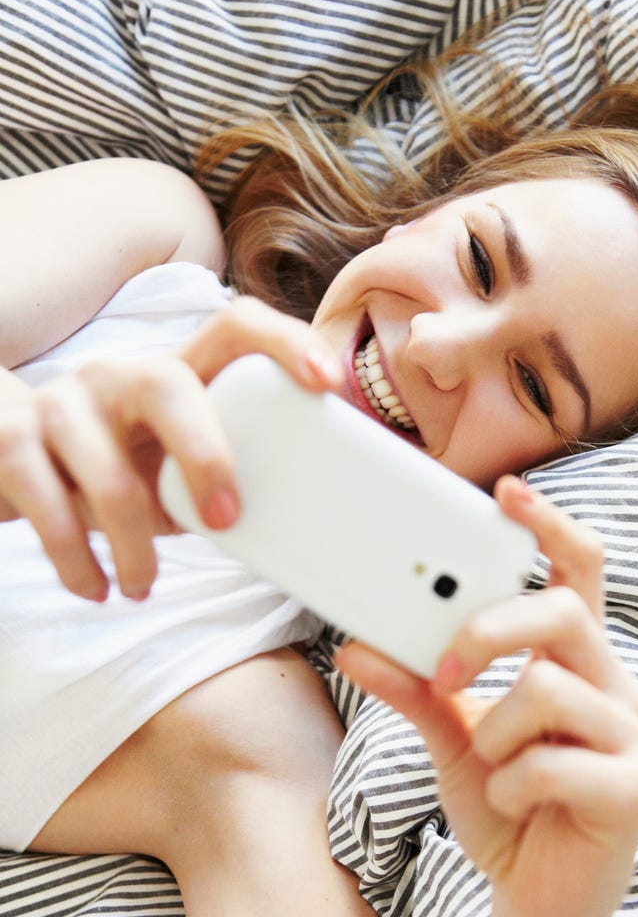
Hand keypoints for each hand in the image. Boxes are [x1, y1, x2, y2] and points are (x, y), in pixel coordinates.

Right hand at [0, 296, 339, 600]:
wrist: (6, 462)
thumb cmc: (117, 472)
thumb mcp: (169, 468)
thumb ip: (220, 478)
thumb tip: (305, 534)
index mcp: (174, 375)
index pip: (233, 328)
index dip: (283, 341)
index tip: (326, 381)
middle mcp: (117, 376)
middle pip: (168, 385)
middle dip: (205, 455)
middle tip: (226, 521)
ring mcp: (61, 404)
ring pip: (108, 474)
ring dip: (132, 544)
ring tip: (141, 588)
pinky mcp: (10, 442)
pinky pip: (48, 508)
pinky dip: (77, 562)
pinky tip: (95, 588)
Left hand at [335, 477, 637, 916]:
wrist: (536, 903)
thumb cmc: (507, 809)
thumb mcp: (450, 742)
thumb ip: (415, 692)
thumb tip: (356, 647)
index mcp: (578, 661)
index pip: (580, 571)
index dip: (550, 526)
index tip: (507, 493)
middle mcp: (615, 686)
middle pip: (561, 615)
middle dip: (489, 633)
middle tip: (446, 675)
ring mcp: (633, 738)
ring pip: (549, 690)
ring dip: (494, 734)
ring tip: (493, 769)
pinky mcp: (636, 792)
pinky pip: (556, 764)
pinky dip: (513, 787)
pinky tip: (517, 807)